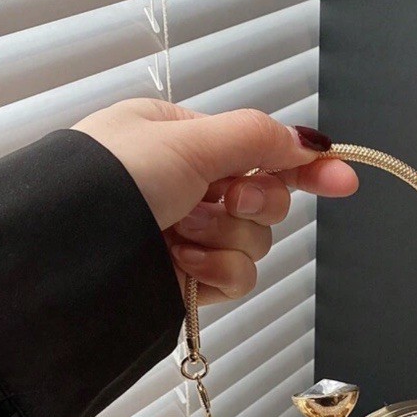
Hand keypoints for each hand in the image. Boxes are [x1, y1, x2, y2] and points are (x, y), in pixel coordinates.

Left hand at [73, 99, 357, 304]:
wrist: (72, 253)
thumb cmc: (109, 184)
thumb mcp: (186, 141)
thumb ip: (254, 138)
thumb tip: (301, 142)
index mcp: (183, 140)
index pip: (261, 149)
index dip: (305, 164)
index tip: (344, 176)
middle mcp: (190, 187)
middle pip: (266, 200)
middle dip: (251, 202)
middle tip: (223, 198)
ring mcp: (192, 234)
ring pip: (255, 242)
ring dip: (225, 237)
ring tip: (182, 233)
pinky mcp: (191, 278)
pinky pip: (238, 277)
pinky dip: (216, 270)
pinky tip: (183, 262)